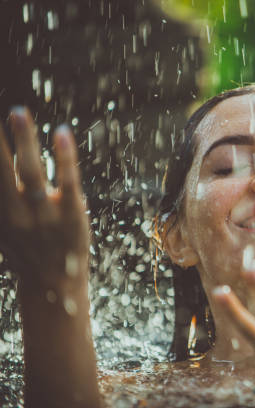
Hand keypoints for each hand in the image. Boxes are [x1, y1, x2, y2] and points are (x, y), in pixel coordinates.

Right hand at [0, 107, 88, 291]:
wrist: (55, 284)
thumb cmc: (29, 250)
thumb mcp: (5, 229)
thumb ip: (2, 203)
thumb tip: (3, 174)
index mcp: (0, 212)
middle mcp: (15, 212)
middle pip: (0, 170)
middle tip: (3, 114)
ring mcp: (44, 214)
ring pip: (31, 171)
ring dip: (23, 140)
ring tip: (17, 112)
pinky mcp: (71, 213)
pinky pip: (68, 181)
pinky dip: (65, 157)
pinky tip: (62, 133)